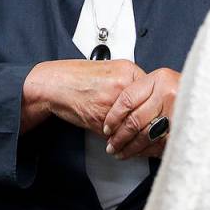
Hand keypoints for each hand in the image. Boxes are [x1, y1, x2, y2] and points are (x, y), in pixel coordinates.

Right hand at [22, 59, 144, 134]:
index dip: (153, 107)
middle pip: (146, 111)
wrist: (55, 84)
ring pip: (133, 125)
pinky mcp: (101, 119)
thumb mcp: (110, 70)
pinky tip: (111, 135)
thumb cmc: (78, 78)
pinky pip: (117, 134)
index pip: (154, 93)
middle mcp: (122, 85)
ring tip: (126, 135)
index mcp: (128, 70)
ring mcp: (112, 102)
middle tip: (145, 128)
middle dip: (145, 124)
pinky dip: (116, 139)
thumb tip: (148, 98)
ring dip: (131, 135)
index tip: (152, 114)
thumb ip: (130, 82)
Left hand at [102, 68, 179, 159]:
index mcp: (160, 79)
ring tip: (120, 152)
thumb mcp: (164, 80)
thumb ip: (145, 91)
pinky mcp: (184, 130)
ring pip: (145, 135)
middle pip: (134, 120)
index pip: (127, 100)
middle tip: (111, 144)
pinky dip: (146, 152)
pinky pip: (159, 144)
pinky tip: (139, 154)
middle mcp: (169, 94)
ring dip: (130, 148)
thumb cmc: (188, 88)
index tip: (107, 127)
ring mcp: (178, 113)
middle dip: (119, 136)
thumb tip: (118, 110)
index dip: (113, 116)